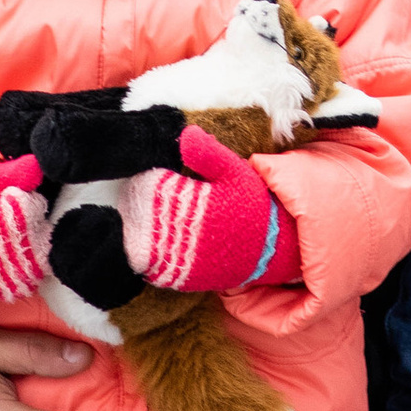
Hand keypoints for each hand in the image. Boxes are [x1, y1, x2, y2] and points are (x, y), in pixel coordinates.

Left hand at [121, 127, 299, 291]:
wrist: (272, 249)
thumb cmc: (252, 207)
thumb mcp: (236, 173)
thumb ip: (209, 154)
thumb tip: (186, 133)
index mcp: (195, 202)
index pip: (153, 188)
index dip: (147, 182)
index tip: (150, 179)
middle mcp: (187, 233)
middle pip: (143, 217)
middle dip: (139, 207)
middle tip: (138, 198)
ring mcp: (184, 259)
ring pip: (143, 246)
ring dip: (138, 232)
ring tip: (142, 220)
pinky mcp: (185, 278)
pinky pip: (154, 269)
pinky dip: (149, 256)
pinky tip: (153, 244)